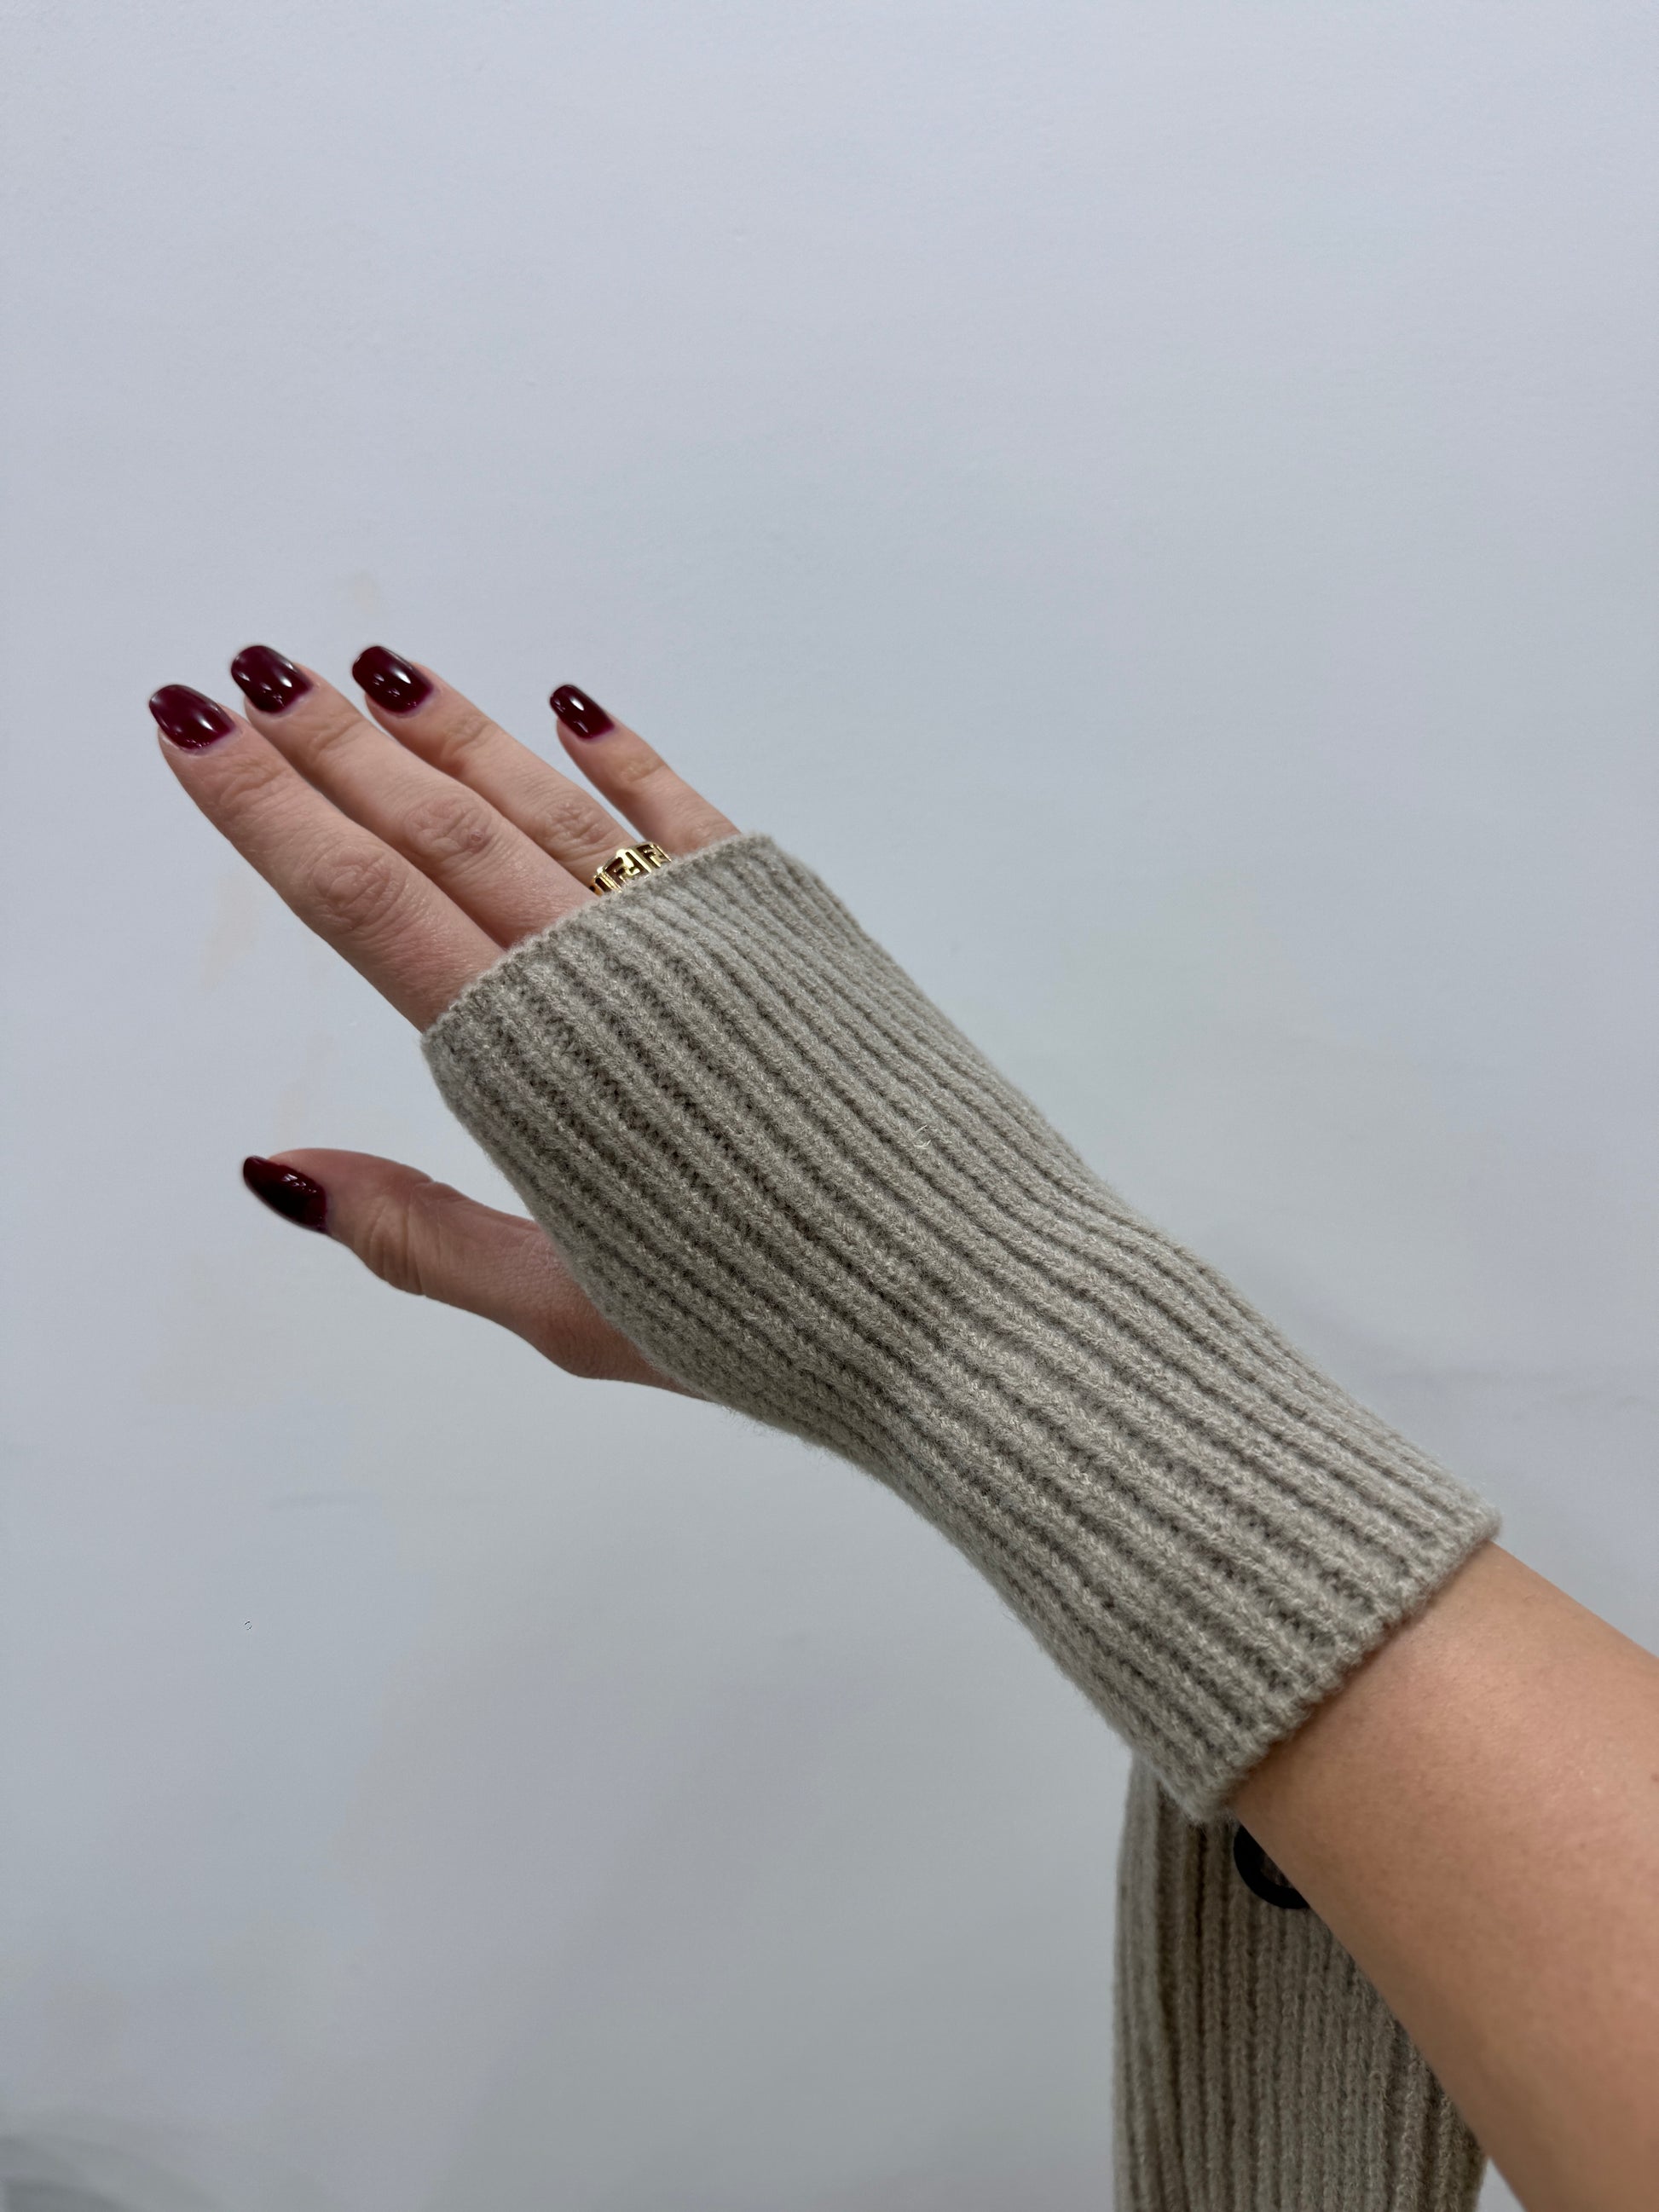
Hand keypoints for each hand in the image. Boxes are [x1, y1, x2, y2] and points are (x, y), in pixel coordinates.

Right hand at [152, 647, 738, 1392]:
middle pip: (437, 830)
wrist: (965, 1292)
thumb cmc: (763, 1323)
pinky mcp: (787, 918)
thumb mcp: (563, 1306)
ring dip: (449, 731)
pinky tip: (568, 703)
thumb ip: (418, 1232)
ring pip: (545, 803)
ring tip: (368, 668)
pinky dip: (622, 755)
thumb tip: (273, 1168)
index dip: (269, 814)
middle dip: (328, 747)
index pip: (365, 906)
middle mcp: (601, 975)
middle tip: (244, 668)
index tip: (196, 732)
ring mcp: (698, 933)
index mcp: (527, 1069)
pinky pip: (684, 813)